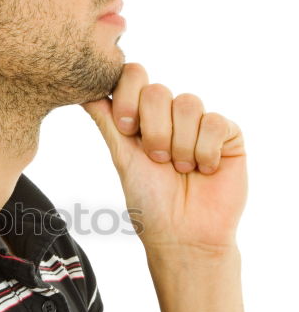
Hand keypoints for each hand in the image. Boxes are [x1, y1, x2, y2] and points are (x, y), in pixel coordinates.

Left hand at [81, 63, 246, 252]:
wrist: (184, 235)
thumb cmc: (151, 202)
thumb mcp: (122, 157)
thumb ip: (107, 120)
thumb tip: (83, 91)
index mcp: (143, 117)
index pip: (133, 76)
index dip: (128, 96)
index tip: (126, 127)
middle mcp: (171, 115)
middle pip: (157, 90)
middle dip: (153, 130)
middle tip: (158, 160)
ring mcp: (200, 123)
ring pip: (187, 103)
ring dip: (179, 145)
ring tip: (181, 170)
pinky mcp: (228, 134)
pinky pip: (214, 122)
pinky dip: (204, 151)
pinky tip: (204, 170)